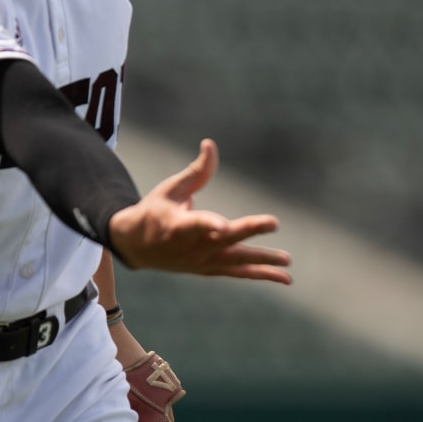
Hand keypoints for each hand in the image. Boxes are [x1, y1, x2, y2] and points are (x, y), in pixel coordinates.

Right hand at [107, 139, 290, 283]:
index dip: (209, 224)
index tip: (223, 226)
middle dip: (249, 231)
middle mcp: (191, 247)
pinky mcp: (208, 270)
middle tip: (273, 222)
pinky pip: (238, 273)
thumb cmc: (154, 211)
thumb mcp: (169, 188)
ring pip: (235, 262)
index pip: (195, 224)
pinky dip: (260, 274)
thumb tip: (210, 144)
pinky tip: (284, 277)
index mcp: (176, 225)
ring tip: (287, 262)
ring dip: (263, 262)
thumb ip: (195, 171)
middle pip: (224, 241)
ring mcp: (201, 262)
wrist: (135, 246)